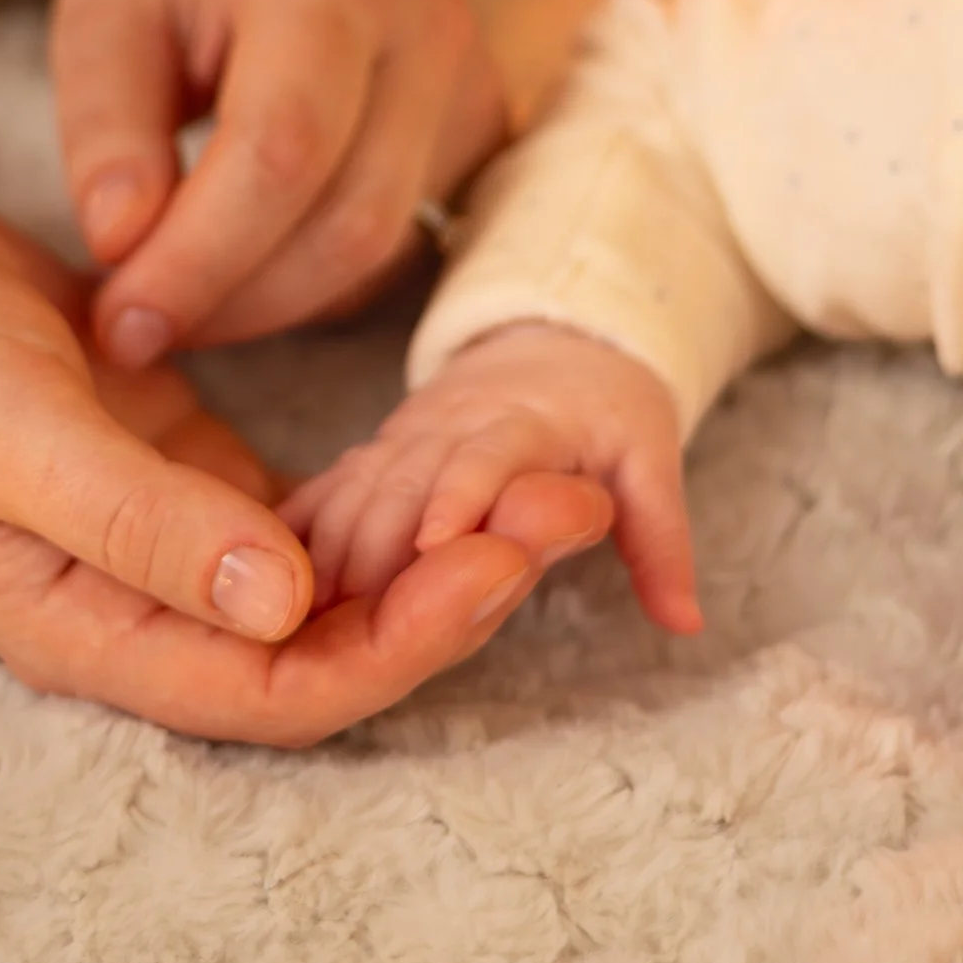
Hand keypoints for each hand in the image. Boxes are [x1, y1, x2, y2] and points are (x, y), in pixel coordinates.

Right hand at [0, 175, 566, 743]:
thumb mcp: (1, 428)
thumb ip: (135, 520)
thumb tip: (284, 607)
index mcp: (91, 632)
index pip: (285, 692)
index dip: (408, 645)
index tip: (507, 560)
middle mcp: (140, 609)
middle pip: (332, 647)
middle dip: (458, 592)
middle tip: (571, 503)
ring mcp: (164, 541)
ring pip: (332, 582)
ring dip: (438, 542)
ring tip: (549, 474)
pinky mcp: (177, 466)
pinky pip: (306, 510)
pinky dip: (384, 492)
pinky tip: (460, 448)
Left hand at [51, 0, 505, 367]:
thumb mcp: (103, 13)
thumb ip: (106, 130)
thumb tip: (123, 247)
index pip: (281, 151)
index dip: (200, 258)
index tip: (123, 322)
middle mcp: (424, 27)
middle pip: (346, 222)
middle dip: (234, 300)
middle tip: (137, 327)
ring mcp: (468, 82)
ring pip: (379, 250)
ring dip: (267, 304)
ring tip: (175, 298)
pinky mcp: (477, 133)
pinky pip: (400, 247)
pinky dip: (310, 283)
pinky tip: (239, 267)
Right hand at [284, 320, 699, 635]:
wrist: (555, 340)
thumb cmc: (607, 410)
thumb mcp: (651, 462)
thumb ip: (662, 541)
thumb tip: (686, 623)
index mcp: (523, 420)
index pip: (486, 457)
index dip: (457, 496)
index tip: (432, 546)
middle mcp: (451, 422)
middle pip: (402, 481)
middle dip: (374, 543)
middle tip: (346, 617)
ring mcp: (405, 435)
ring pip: (356, 490)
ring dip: (330, 550)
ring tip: (307, 620)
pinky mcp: (377, 451)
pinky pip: (330, 490)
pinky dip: (303, 534)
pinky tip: (276, 585)